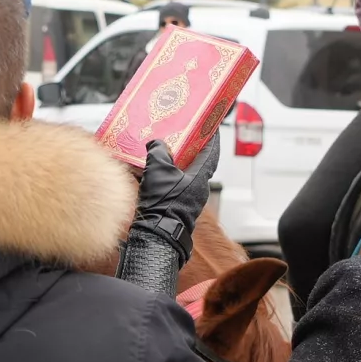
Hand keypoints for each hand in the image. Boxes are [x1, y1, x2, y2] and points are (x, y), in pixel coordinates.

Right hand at [116, 139, 219, 294]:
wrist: (157, 235)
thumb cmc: (164, 204)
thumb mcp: (159, 169)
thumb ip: (159, 152)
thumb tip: (157, 144)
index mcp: (200, 178)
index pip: (211, 152)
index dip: (211, 137)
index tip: (212, 126)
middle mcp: (197, 190)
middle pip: (196, 163)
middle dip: (188, 150)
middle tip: (181, 136)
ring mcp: (187, 201)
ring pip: (182, 176)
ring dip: (173, 165)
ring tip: (160, 153)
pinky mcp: (175, 209)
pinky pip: (171, 187)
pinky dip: (163, 179)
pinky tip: (149, 174)